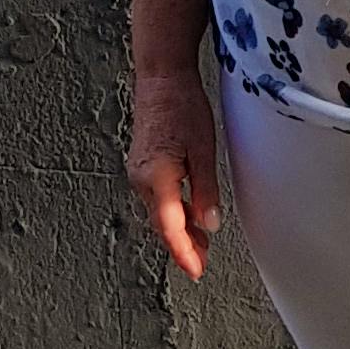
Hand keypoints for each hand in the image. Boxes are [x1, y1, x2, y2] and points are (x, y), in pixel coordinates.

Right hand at [127, 63, 220, 279]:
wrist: (161, 78)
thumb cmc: (182, 105)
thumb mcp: (204, 148)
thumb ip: (205, 189)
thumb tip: (210, 224)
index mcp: (157, 176)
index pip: (169, 226)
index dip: (183, 252)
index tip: (196, 270)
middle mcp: (141, 179)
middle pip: (162, 224)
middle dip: (183, 246)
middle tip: (203, 263)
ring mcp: (139, 173)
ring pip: (160, 212)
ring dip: (179, 229)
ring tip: (202, 244)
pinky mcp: (143, 166)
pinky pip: (158, 198)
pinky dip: (173, 211)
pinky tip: (189, 215)